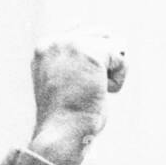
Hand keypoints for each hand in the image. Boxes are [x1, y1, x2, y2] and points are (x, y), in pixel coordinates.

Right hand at [29, 27, 126, 164]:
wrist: (61, 132)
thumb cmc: (65, 117)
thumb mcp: (63, 83)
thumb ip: (74, 59)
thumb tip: (105, 36)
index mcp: (44, 49)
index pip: (80, 32)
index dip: (93, 54)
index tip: (86, 76)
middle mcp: (56, 42)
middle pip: (101, 34)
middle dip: (105, 60)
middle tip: (92, 86)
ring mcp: (73, 45)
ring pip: (113, 45)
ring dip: (112, 70)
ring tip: (96, 90)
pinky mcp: (92, 52)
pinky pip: (121, 58)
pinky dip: (118, 79)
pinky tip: (103, 92)